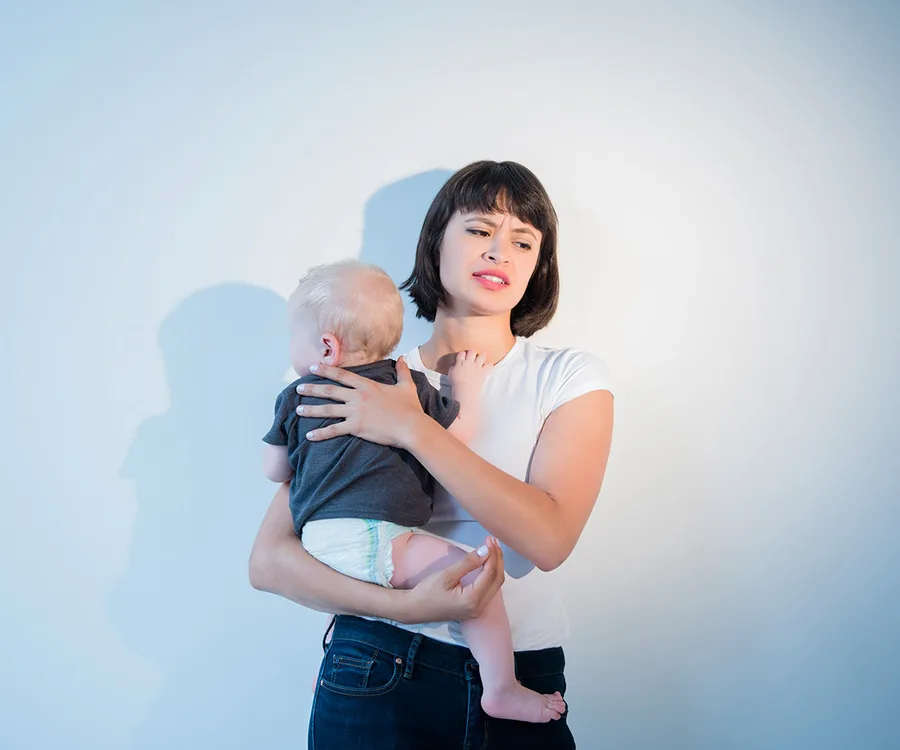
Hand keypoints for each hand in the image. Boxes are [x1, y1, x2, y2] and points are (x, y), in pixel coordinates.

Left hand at [295, 357, 424, 446]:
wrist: (412, 426)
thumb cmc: (410, 408)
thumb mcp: (406, 386)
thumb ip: (402, 371)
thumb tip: (403, 358)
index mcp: (367, 385)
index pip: (342, 375)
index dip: (326, 370)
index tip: (313, 367)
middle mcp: (358, 397)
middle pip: (329, 391)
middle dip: (312, 389)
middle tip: (298, 388)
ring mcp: (356, 412)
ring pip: (328, 410)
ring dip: (311, 410)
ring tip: (298, 410)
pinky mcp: (356, 427)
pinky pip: (334, 430)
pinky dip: (321, 433)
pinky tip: (309, 436)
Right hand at [401, 537, 504, 622]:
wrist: (415, 609)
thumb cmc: (427, 591)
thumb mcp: (446, 574)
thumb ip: (468, 563)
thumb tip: (486, 550)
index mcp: (472, 599)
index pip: (490, 573)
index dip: (492, 554)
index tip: (489, 539)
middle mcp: (479, 607)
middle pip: (497, 579)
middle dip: (497, 558)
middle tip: (492, 540)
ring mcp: (478, 610)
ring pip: (495, 585)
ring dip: (495, 565)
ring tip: (492, 548)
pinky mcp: (475, 608)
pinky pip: (489, 589)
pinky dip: (490, 574)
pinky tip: (488, 562)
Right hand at [448, 350, 491, 400]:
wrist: (464, 389)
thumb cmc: (456, 383)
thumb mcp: (451, 374)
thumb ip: (453, 368)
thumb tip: (455, 366)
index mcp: (460, 362)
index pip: (462, 353)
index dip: (463, 354)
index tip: (463, 357)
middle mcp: (469, 362)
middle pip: (472, 351)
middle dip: (472, 353)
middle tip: (472, 357)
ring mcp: (477, 366)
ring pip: (482, 356)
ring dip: (482, 357)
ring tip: (481, 359)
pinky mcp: (483, 372)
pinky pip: (489, 365)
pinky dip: (489, 366)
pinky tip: (488, 367)